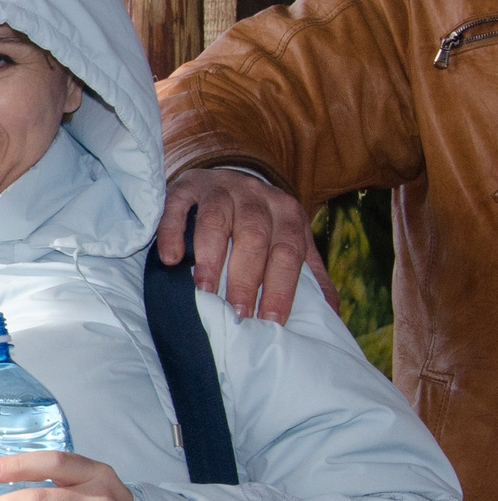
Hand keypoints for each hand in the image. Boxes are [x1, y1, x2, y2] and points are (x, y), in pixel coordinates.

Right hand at [157, 169, 332, 323]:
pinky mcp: (186, 185)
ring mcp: (220, 187)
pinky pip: (178, 206)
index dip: (281, 286)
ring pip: (216, 219)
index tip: (271, 321)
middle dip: (246, 278)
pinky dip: (173, 231)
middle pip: (254, 236)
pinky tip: (170, 258)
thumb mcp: (290, 242)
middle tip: (238, 312)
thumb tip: (330, 314)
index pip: (288, 251)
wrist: (228, 180)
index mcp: (287, 212)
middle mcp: (257, 196)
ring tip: (205, 290)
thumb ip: (309, 273)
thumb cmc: (260, 224)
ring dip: (211, 258)